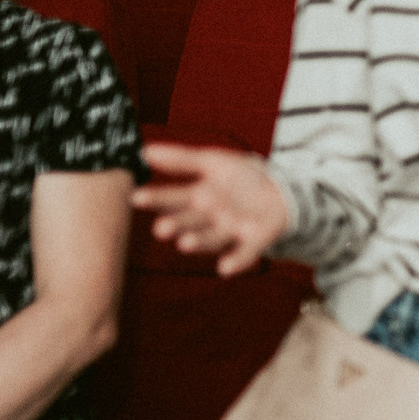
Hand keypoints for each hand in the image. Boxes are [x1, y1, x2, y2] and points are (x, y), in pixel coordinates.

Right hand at [132, 142, 289, 275]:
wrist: (282, 189)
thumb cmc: (242, 177)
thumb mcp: (212, 161)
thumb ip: (180, 159)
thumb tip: (145, 151)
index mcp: (199, 196)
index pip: (173, 198)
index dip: (156, 198)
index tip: (136, 197)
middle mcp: (211, 216)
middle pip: (190, 221)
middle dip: (176, 225)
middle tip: (161, 229)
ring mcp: (232, 229)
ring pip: (212, 238)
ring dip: (199, 242)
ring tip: (185, 243)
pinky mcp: (254, 240)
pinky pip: (244, 253)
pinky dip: (236, 261)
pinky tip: (225, 268)